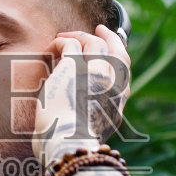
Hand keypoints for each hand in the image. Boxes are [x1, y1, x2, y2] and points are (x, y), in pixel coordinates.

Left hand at [33, 24, 130, 164]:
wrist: (68, 146)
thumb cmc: (72, 145)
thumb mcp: (92, 130)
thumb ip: (95, 113)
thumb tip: (84, 108)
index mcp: (118, 100)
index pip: (124, 69)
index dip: (118, 53)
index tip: (110, 45)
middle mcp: (112, 84)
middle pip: (116, 51)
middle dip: (107, 37)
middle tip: (97, 30)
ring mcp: (95, 74)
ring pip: (94, 43)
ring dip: (80, 36)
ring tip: (66, 36)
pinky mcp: (73, 68)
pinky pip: (68, 44)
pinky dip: (60, 42)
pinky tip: (51, 47)